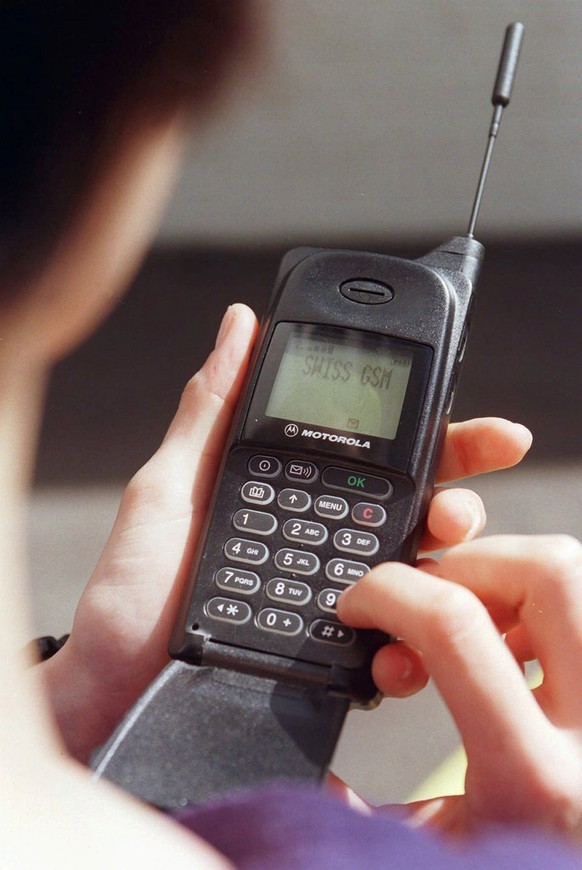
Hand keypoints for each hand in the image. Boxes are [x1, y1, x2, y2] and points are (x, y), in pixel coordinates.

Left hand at [40, 301, 530, 760]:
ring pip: (418, 581)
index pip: (376, 455)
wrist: (112, 688)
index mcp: (295, 490)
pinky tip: (400, 649)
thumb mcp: (167, 488)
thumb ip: (210, 411)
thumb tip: (240, 322)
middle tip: (467, 500)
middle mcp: (326, 543)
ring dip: (449, 569)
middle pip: (415, 512)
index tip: (480, 430)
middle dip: (459, 498)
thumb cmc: (132, 587)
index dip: (433, 436)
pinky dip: (408, 652)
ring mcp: (335, 603)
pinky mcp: (332, 661)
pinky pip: (389, 653)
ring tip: (445, 550)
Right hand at [337, 534, 581, 838]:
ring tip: (472, 621)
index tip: (358, 604)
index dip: (390, 593)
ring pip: (580, 576)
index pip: (455, 629)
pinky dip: (542, 605)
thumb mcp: (426, 856)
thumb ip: (360, 816)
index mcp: (532, 779)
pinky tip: (514, 648)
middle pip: (546, 573)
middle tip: (427, 595)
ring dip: (511, 577)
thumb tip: (319, 775)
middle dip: (469, 563)